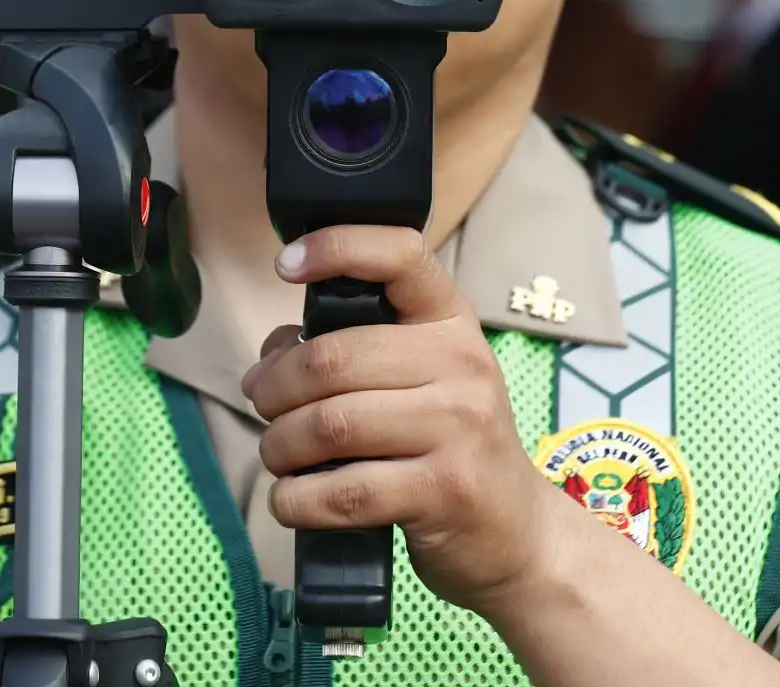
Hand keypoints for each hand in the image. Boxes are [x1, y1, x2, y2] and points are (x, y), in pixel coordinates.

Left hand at [240, 226, 573, 615]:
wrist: (517, 532)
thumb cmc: (449, 444)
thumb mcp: (421, 379)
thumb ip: (352, 350)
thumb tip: (273, 353)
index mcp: (451, 321)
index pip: (400, 255)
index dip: (336, 247)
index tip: (287, 264)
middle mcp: (462, 364)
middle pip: (333, 360)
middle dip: (274, 387)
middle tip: (262, 404)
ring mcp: (459, 428)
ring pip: (330, 425)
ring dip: (279, 444)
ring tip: (277, 454)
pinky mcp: (444, 491)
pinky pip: (343, 491)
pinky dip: (296, 499)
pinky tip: (291, 499)